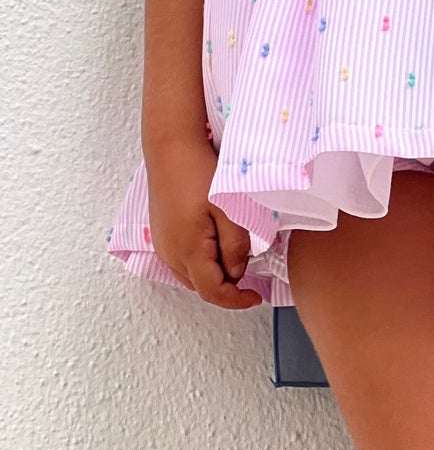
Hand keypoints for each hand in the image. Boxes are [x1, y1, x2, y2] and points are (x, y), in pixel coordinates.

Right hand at [148, 139, 264, 309]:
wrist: (171, 149)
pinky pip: (183, 263)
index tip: (256, 296)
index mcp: (187, 251)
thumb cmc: (199, 173)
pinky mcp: (161, 237)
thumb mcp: (228, 208)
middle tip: (250, 267)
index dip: (237, 300)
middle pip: (201, 287)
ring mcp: (162, 246)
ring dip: (214, 275)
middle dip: (227, 286)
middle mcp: (170, 255)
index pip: (212, 292)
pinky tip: (216, 244)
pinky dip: (202, 264)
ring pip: (191, 277)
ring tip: (235, 252)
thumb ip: (235, 245)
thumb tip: (237, 273)